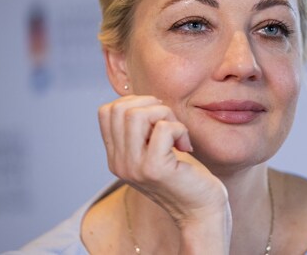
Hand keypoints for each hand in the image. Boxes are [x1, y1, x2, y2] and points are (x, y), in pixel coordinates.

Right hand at [98, 95, 230, 253]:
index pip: (106, 111)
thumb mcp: (154, 148)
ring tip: (178, 134)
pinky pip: (164, 127)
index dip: (135, 103)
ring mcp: (134, 167)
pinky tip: (186, 147)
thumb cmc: (184, 174)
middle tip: (170, 123)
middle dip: (152, 105)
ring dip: (165, 114)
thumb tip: (138, 97)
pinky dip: (180, 129)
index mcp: (115, 157)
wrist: (200, 210)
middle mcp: (118, 163)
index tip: (157, 118)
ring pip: (137, 114)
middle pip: (120, 108)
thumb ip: (141, 130)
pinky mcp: (155, 169)